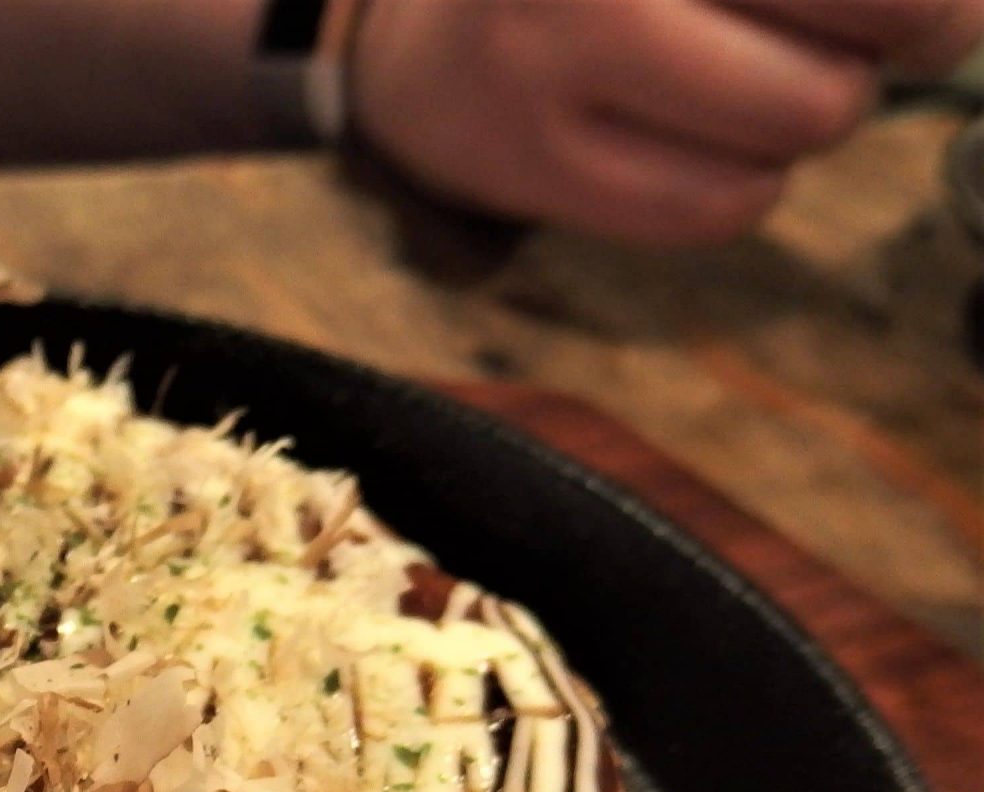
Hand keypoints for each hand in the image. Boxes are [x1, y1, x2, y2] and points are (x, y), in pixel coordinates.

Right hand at [350, 0, 983, 246]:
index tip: (931, 6)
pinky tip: (706, 145)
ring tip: (765, 80)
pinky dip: (745, 184)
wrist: (427, 53)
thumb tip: (955, 15)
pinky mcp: (535, 168)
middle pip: (879, 9)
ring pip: (806, 118)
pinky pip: (724, 206)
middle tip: (878, 35)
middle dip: (906, 31)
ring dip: (818, 111)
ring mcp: (552, 61)